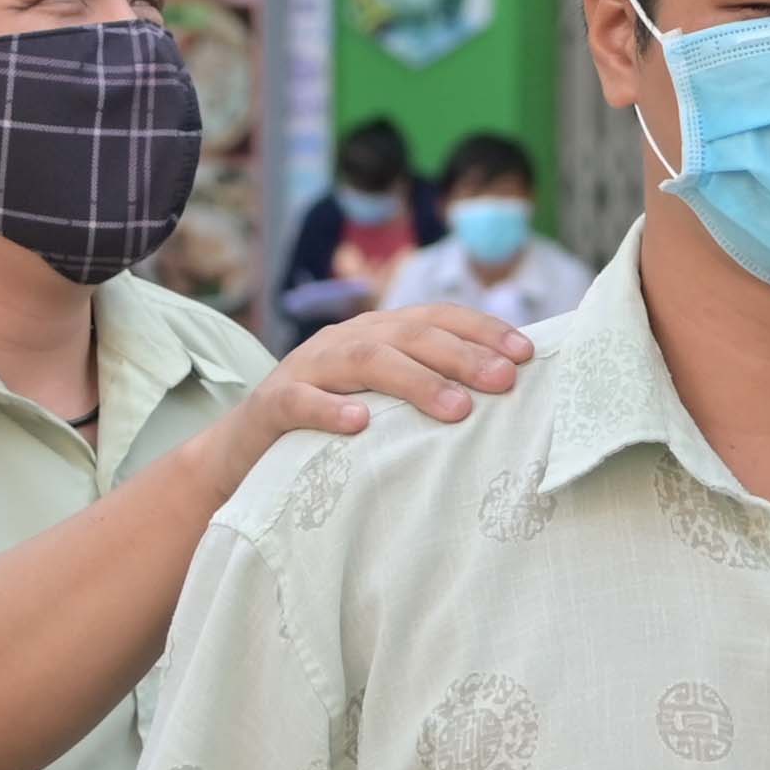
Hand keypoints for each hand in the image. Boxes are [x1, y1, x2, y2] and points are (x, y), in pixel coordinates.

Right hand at [245, 302, 529, 460]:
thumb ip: (426, 388)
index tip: (526, 354)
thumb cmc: (330, 426)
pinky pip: (301, 402)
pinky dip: (331, 410)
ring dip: (415, 382)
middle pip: (409, 335)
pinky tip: (361, 425)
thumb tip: (503, 395)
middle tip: (504, 381)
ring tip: (457, 409)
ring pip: (364, 362)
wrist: (243, 452)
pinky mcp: (273, 405)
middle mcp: (346, 340)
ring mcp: (308, 368)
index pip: (436, 318)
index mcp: (377, 333)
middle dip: (462, 355)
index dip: (481, 330)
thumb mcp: (382, 401)